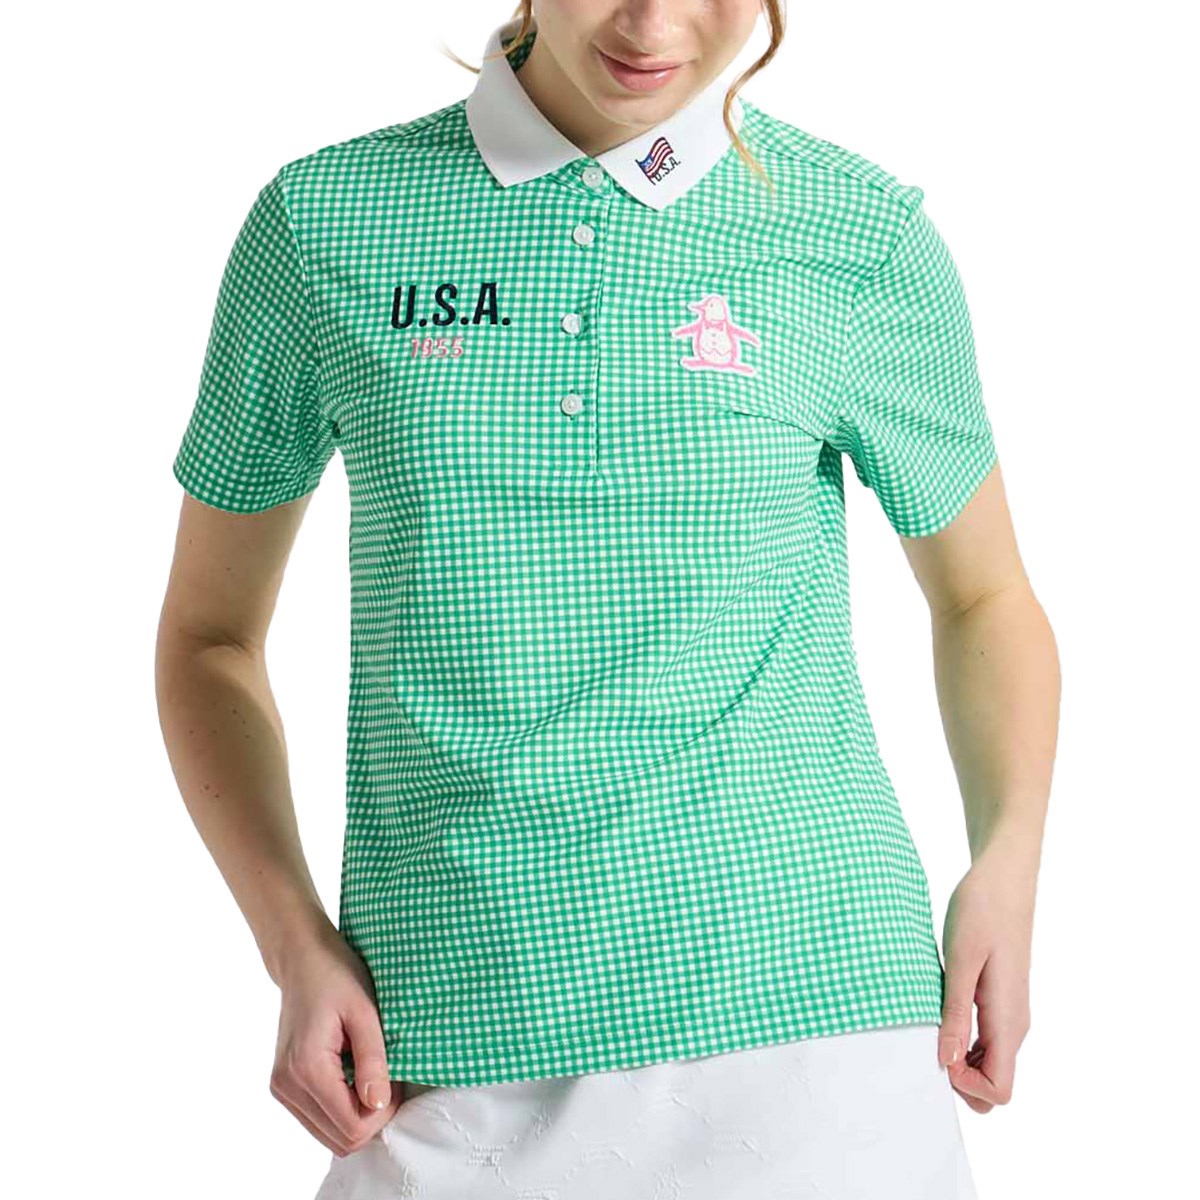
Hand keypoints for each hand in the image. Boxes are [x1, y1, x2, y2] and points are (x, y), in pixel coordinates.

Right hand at [268, 925, 401, 1154]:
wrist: (302, 960)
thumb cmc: (337, 975)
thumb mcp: (365, 1011)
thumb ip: (373, 1060)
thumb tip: (379, 1105)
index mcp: (306, 1068)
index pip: (351, 1127)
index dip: (382, 1113)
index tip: (395, 1080)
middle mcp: (286, 1086)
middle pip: (340, 1140)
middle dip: (372, 1118)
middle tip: (386, 1078)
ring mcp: (281, 1090)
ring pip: (329, 1136)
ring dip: (356, 1116)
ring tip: (370, 1075)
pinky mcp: (283, 1087)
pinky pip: (318, 1121)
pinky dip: (341, 1109)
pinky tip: (353, 1077)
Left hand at [937, 842, 1035, 1112]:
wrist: (1003, 878)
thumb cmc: (982, 909)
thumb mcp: (961, 959)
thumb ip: (955, 1012)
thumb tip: (946, 1061)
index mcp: (1009, 1020)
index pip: (1000, 1089)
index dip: (965, 1083)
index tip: (937, 1049)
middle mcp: (1014, 1025)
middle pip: (993, 1084)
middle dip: (959, 1077)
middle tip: (926, 1036)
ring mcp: (1008, 1014)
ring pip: (988, 1064)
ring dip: (957, 1057)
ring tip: (927, 1018)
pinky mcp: (998, 1001)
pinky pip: (983, 1040)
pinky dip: (960, 1039)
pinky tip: (937, 1009)